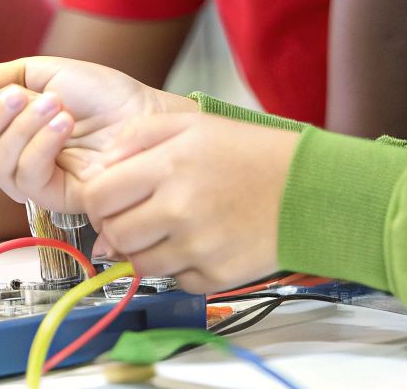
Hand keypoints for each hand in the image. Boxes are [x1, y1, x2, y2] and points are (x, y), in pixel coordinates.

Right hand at [0, 57, 196, 212]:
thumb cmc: (103, 94)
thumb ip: (9, 76)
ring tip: (57, 106)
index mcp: (12, 131)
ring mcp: (36, 178)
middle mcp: (18, 158)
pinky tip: (63, 125)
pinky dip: (40, 146)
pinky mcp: (56, 195)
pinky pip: (28, 177)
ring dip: (23, 128)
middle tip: (25, 96)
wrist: (141, 112)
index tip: (13, 90)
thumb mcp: (51, 72)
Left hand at [81, 112, 298, 293]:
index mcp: (168, 165)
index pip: (97, 196)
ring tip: (175, 227)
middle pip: (115, 235)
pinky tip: (202, 242)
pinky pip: (177, 281)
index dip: (98, 201)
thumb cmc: (253, 154)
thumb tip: (100, 168)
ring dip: (148, 250)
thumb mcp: (193, 125)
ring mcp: (198, 247)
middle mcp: (179, 209)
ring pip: (140, 265)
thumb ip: (138, 137)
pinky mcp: (216, 277)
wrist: (310, 188)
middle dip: (119, 227)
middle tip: (142, 215)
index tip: (110, 200)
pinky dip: (182, 267)